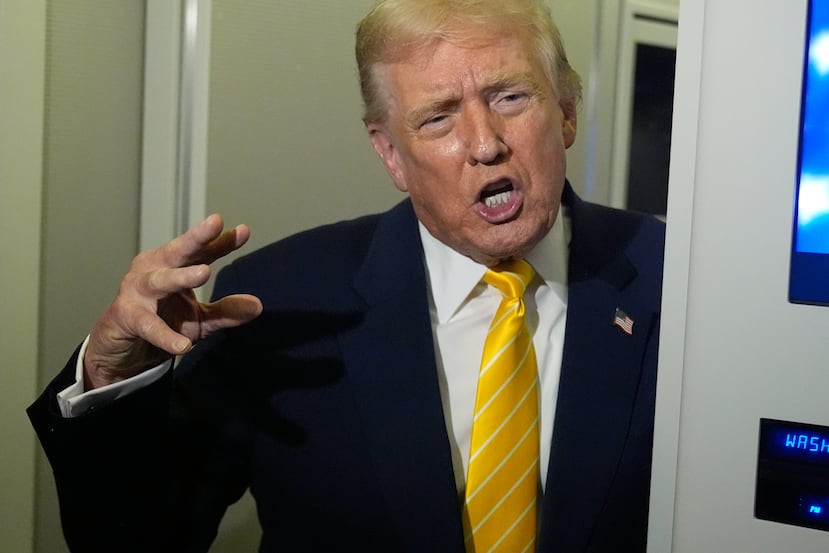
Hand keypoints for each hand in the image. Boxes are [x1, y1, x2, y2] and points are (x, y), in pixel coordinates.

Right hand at [83, 214, 262, 388]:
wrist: (122, 350)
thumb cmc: (162, 321)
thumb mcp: (200, 319)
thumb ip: (226, 311)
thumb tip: (258, 306)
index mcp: (174, 265)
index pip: (202, 250)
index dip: (222, 241)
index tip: (245, 231)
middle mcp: (154, 270)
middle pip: (178, 251)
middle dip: (196, 237)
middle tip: (214, 223)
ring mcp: (137, 291)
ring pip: (160, 280)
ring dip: (180, 276)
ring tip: (203, 272)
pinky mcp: (127, 316)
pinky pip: (149, 325)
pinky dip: (165, 335)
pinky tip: (184, 345)